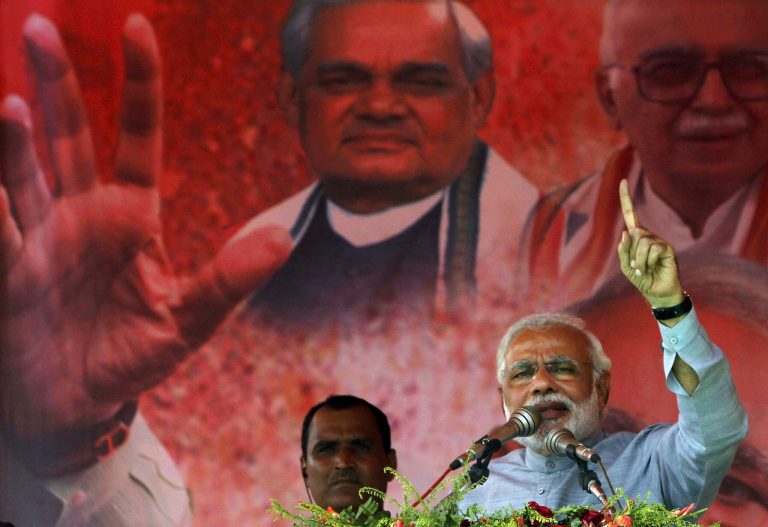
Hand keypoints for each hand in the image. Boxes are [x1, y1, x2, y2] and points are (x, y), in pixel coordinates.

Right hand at [0, 15, 289, 452]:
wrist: (82, 402)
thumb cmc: (136, 356)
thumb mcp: (193, 320)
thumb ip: (229, 281)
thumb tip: (283, 241)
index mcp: (132, 218)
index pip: (136, 140)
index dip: (138, 88)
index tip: (137, 29)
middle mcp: (83, 217)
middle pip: (70, 139)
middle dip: (58, 86)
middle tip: (43, 29)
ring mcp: (43, 241)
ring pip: (27, 176)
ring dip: (16, 142)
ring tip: (11, 104)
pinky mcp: (13, 276)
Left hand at [616, 179, 683, 306]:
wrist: (657, 293)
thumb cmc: (642, 278)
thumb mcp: (626, 266)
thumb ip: (623, 250)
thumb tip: (627, 232)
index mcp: (637, 238)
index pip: (631, 215)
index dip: (626, 198)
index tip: (623, 181)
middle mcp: (649, 236)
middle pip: (634, 233)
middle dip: (631, 253)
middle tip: (637, 266)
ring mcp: (659, 241)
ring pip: (642, 242)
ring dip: (639, 260)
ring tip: (644, 269)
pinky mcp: (668, 249)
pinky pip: (652, 249)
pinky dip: (647, 261)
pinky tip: (653, 268)